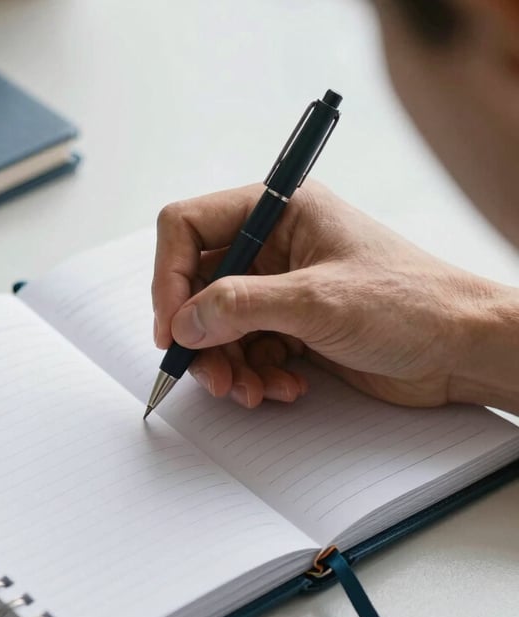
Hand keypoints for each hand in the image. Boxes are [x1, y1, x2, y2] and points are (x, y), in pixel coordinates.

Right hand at [152, 181, 518, 411]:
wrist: (461, 349)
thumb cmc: (410, 303)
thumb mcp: (317, 301)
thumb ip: (240, 307)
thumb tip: (183, 321)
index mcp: (280, 211)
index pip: (190, 227)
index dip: (170, 278)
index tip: (171, 328)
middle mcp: (276, 246)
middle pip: (200, 286)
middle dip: (201, 336)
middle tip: (210, 374)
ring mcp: (283, 289)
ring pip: (220, 327)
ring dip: (228, 365)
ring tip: (251, 390)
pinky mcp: (294, 327)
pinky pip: (248, 351)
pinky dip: (256, 375)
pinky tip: (284, 387)